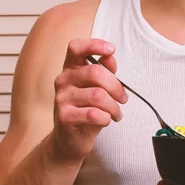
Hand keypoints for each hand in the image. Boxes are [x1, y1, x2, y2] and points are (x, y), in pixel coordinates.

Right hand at [52, 38, 127, 160]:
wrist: (71, 140)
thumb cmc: (86, 111)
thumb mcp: (97, 89)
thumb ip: (104, 72)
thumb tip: (110, 57)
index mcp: (71, 69)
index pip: (76, 47)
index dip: (94, 45)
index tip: (111, 49)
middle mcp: (63, 80)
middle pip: (95, 72)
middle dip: (116, 87)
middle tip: (123, 99)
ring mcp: (62, 98)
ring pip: (98, 95)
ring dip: (114, 107)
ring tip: (116, 114)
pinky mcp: (65, 117)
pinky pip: (93, 114)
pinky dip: (106, 118)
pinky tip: (106, 120)